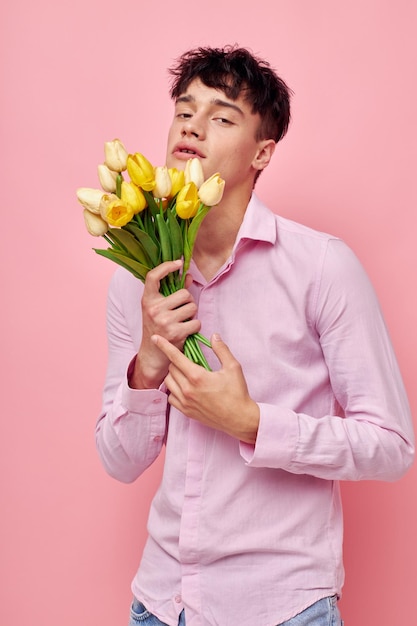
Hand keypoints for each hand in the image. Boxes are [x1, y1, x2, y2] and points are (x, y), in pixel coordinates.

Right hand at [130, 260, 200, 388]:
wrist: (152, 354)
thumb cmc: (157, 327)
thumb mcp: (158, 308)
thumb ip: (172, 291)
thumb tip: (189, 276)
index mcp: (147, 300)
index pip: (153, 276)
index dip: (166, 266)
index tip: (178, 263)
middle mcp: (153, 309)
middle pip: (184, 293)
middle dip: (188, 301)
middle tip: (181, 310)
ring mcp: (164, 321)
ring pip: (192, 307)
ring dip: (192, 314)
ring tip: (183, 321)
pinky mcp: (176, 333)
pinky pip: (196, 322)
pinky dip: (195, 326)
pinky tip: (186, 330)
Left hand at [152, 332, 259, 443]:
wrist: (239, 418)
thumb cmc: (237, 393)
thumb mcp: (233, 367)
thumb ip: (221, 350)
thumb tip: (214, 336)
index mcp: (197, 377)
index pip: (176, 357)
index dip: (164, 345)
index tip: (155, 338)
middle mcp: (187, 390)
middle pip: (171, 368)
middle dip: (176, 361)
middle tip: (188, 360)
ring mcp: (185, 402)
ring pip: (168, 382)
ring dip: (174, 374)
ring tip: (185, 373)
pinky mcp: (186, 411)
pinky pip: (171, 397)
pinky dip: (174, 390)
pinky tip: (184, 387)